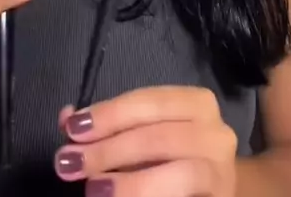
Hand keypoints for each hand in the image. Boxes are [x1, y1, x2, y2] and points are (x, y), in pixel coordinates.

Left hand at [54, 86, 236, 196]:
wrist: (206, 191)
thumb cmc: (166, 156)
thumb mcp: (135, 133)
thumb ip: (105, 126)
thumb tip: (67, 118)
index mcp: (196, 104)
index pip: (151, 102)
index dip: (111, 114)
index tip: (73, 129)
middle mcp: (218, 133)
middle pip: (162, 137)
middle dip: (111, 149)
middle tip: (70, 163)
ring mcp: (223, 172)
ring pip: (183, 173)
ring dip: (131, 182)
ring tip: (93, 188)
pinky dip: (148, 196)